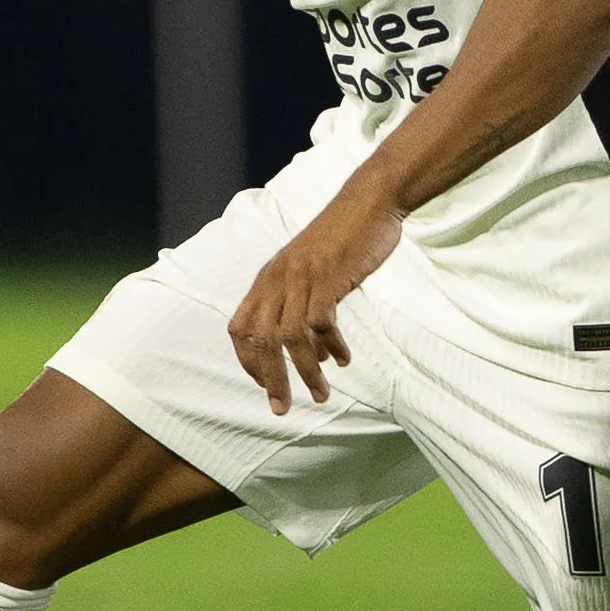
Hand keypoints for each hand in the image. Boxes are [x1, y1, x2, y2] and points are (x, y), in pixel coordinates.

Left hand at [229, 178, 403, 414]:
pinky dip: (329, 347)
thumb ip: (304, 310)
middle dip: (269, 379)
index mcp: (268, 278)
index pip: (240, 328)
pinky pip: (320, 324)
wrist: (369, 202)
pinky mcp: (328, 278)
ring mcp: (301, 278)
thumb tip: (310, 356)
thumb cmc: (342, 239)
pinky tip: (342, 359)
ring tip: (321, 395)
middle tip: (282, 408)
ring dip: (304, 373)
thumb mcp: (311, 273)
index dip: (248, 361)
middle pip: (260, 340)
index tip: (265, 385)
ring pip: (290, 338)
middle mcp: (277, 279)